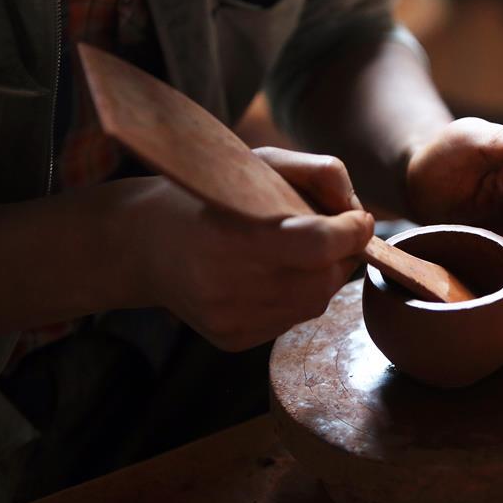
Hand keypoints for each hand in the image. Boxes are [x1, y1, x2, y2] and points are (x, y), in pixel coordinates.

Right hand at [125, 148, 371, 349]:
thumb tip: (360, 214)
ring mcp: (232, 319)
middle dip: (340, 256)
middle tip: (328, 235)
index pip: (320, 245)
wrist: (142, 243)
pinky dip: (295, 296)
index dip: (352, 233)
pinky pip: (291, 320)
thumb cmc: (208, 193)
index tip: (359, 220)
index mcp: (235, 236)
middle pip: (325, 280)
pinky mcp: (233, 340)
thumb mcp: (260, 162)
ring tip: (294, 253)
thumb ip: (319, 174)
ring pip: (315, 303)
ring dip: (321, 277)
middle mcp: (231, 286)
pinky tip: (268, 276)